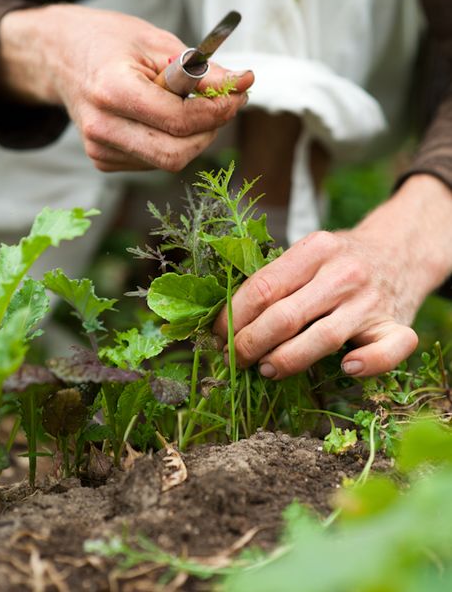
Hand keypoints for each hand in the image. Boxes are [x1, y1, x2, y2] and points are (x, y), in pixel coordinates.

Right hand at [0, 4, 252, 171]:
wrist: (61, 55)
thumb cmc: (111, 43)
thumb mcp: (159, 43)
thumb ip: (202, 70)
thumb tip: (244, 84)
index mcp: (112, 90)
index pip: (178, 120)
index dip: (217, 111)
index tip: (238, 94)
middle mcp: (101, 127)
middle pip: (175, 155)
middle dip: (208, 133)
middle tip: (222, 105)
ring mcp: (99, 148)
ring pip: (168, 161)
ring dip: (191, 137)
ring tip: (182, 103)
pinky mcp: (102, 160)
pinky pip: (153, 161)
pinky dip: (169, 142)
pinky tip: (158, 117)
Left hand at [213, 174, 451, 377]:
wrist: (399, 252)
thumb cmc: (341, 260)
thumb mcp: (310, 252)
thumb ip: (278, 277)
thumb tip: (227, 317)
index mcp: (317, 248)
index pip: (264, 287)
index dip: (233, 316)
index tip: (218, 334)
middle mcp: (345, 273)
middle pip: (286, 316)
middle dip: (250, 343)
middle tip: (234, 359)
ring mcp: (372, 301)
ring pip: (323, 338)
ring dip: (287, 360)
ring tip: (266, 369)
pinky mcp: (397, 325)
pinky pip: (386, 351)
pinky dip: (368, 364)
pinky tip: (346, 369)